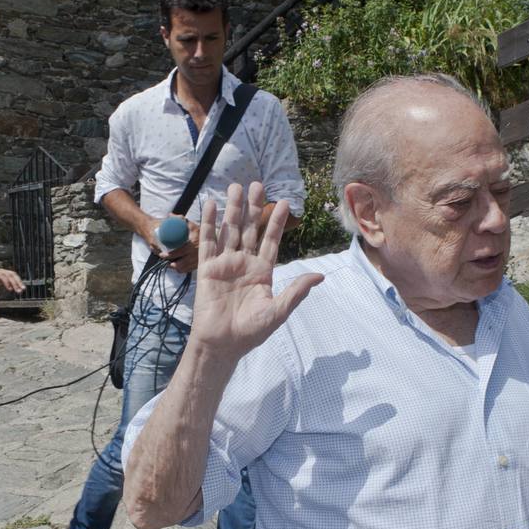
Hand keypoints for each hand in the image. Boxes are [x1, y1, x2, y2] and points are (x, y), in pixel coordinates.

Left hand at [163, 220, 200, 273]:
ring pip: (183, 268)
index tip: (162, 254)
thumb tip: (169, 216)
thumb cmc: (199, 232)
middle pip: (181, 263)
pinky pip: (187, 270)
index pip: (180, 251)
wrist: (216, 241)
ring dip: (175, 267)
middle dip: (171, 264)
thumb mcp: (191, 224)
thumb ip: (180, 220)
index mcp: (194, 242)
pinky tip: (178, 266)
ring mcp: (198, 261)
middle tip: (165, 261)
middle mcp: (197, 253)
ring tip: (170, 263)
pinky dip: (181, 269)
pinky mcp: (199, 265)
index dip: (170, 255)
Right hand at [190, 182, 321, 358]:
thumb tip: (320, 276)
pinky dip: (209, 223)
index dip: (276, 222)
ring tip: (235, 187)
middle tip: (258, 184)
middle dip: (254, 207)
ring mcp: (225, 264)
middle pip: (250, 229)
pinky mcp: (207, 269)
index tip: (284, 202)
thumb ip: (296, 292)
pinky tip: (210, 205)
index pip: (271, 240)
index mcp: (262, 272)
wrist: (222, 344)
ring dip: (232, 209)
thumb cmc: (250, 332)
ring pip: (230, 230)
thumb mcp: (278, 311)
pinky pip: (208, 242)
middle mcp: (244, 263)